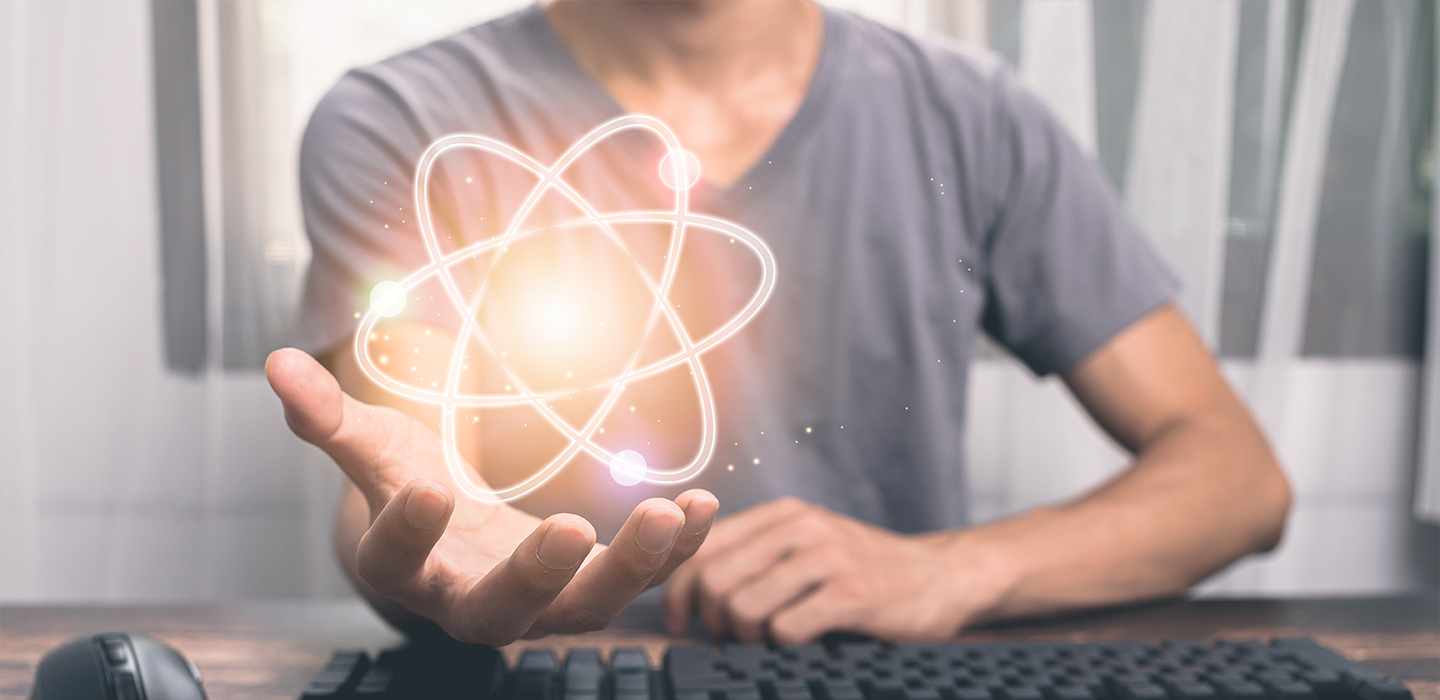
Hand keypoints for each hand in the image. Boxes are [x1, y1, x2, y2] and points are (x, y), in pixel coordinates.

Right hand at [265, 348, 718, 643]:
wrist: (455, 536)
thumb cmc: (409, 485)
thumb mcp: (373, 449)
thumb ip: (330, 417)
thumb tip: (276, 361)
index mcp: (407, 569)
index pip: (396, 562)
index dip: (405, 534)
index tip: (428, 493)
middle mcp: (470, 600)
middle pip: (501, 611)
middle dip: (538, 576)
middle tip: (574, 531)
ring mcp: (538, 604)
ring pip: (586, 610)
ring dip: (633, 568)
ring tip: (673, 512)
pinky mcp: (589, 588)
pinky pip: (641, 581)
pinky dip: (676, 552)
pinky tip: (708, 507)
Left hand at [663, 497, 993, 643]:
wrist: (941, 576)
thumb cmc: (863, 570)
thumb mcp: (807, 544)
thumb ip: (756, 553)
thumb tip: (689, 587)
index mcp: (781, 514)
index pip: (701, 547)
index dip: (678, 592)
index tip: (682, 622)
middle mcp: (801, 527)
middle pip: (714, 580)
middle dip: (713, 621)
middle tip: (731, 638)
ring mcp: (828, 558)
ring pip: (744, 606)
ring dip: (748, 637)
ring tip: (769, 640)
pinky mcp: (852, 594)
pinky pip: (786, 628)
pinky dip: (784, 645)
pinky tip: (802, 640)